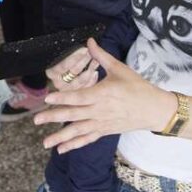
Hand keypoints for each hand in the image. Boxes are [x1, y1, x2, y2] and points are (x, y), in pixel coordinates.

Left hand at [34, 41, 171, 152]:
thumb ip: (101, 56)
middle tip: (37, 120)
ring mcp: (102, 123)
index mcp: (103, 93)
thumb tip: (89, 41)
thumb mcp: (120, 69)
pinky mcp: (105, 131)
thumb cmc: (138, 87)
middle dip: (54, 117)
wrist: (155, 109)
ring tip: (45, 143)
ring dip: (61, 137)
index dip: (63, 98)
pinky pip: (87, 139)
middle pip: (74, 115)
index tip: (47, 98)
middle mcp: (100, 110)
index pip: (79, 97)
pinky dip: (74, 145)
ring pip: (78, 131)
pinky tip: (61, 149)